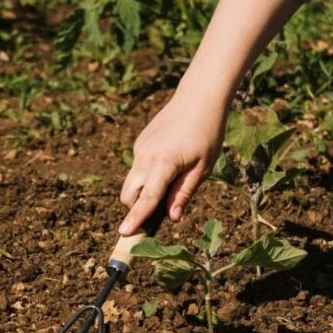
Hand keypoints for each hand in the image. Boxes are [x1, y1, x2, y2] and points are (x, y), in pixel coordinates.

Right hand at [118, 92, 226, 235]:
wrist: (198, 97)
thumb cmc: (207, 133)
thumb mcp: (203, 168)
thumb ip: (184, 194)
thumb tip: (171, 218)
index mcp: (163, 163)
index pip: (147, 198)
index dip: (136, 218)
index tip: (124, 234)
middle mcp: (145, 156)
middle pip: (129, 194)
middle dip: (137, 209)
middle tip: (160, 214)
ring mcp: (140, 148)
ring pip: (133, 181)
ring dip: (144, 192)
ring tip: (175, 182)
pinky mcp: (141, 143)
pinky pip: (139, 168)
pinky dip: (148, 177)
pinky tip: (173, 163)